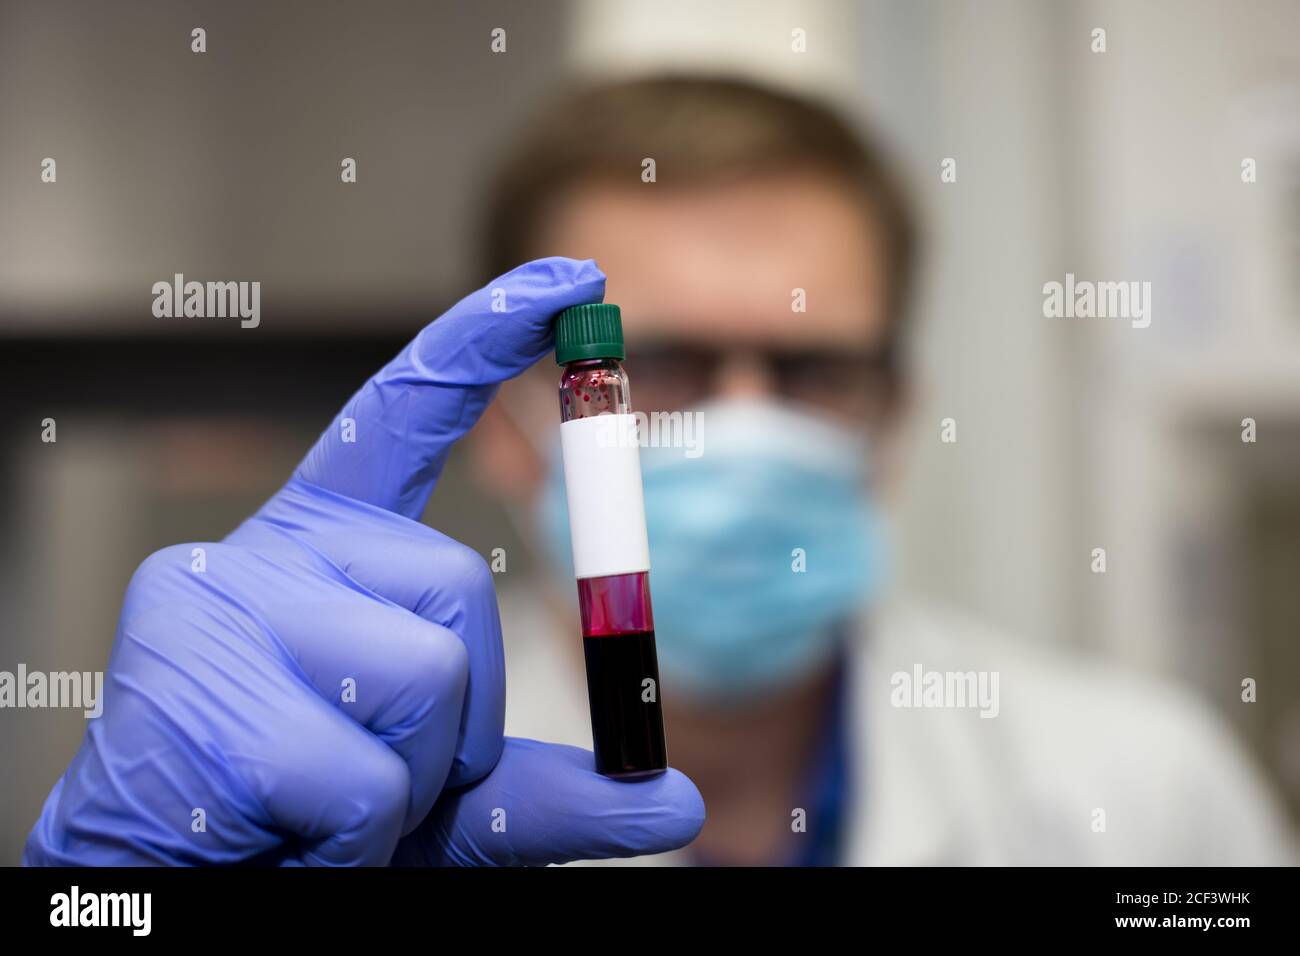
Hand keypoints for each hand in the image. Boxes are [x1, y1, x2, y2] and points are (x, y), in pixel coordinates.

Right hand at [24, 258, 704, 865]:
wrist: (170, 882)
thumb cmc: (303, 824)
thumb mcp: (445, 803)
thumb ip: (554, 792)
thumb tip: (680, 796)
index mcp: (329, 549)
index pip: (409, 413)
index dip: (490, 338)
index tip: (571, 284)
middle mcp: (274, 550)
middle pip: (459, 586)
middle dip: (460, 714)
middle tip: (376, 774)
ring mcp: (226, 600)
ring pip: (425, 672)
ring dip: (408, 777)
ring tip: (322, 805)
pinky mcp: (195, 675)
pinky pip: (365, 772)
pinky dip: (358, 835)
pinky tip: (282, 830)